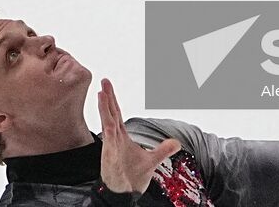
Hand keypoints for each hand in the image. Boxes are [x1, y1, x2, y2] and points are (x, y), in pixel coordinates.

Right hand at [96, 78, 179, 194]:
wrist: (124, 195)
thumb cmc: (131, 177)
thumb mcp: (151, 161)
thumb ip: (163, 150)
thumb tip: (177, 142)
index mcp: (121, 137)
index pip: (116, 114)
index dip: (112, 100)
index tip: (107, 86)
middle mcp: (114, 140)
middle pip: (110, 114)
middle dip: (107, 99)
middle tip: (104, 82)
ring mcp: (111, 149)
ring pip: (107, 126)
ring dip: (104, 111)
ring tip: (101, 95)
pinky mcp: (110, 161)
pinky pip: (110, 147)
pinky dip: (109, 137)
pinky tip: (108, 126)